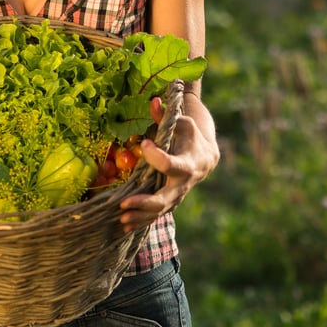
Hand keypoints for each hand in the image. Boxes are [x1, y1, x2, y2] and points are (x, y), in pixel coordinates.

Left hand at [117, 96, 218, 232]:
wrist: (205, 158)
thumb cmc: (189, 137)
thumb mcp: (181, 123)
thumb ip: (165, 116)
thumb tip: (153, 101)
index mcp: (187, 162)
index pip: (170, 164)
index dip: (157, 156)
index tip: (144, 145)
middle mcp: (182, 183)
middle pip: (165, 197)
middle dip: (145, 202)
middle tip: (124, 203)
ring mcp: (177, 195)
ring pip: (159, 210)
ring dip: (140, 216)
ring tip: (121, 218)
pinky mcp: (170, 202)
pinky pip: (156, 215)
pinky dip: (142, 221)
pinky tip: (125, 225)